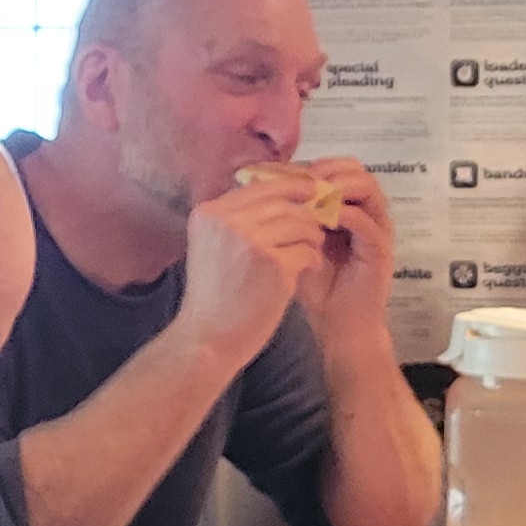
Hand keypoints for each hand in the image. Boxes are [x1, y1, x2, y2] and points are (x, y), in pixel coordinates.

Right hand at [168, 169, 334, 366]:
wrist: (208, 338)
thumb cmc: (214, 295)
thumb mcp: (211, 245)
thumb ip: (236, 219)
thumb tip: (277, 192)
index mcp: (209, 213)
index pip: (259, 186)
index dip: (289, 188)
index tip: (310, 193)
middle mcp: (228, 222)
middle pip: (283, 201)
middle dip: (306, 213)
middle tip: (317, 226)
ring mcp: (251, 242)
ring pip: (301, 223)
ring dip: (312, 237)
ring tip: (310, 251)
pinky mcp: (274, 266)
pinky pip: (307, 250)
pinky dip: (312, 259)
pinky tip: (307, 269)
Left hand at [297, 155, 395, 338]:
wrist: (338, 326)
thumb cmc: (316, 285)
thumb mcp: (295, 243)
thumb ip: (285, 217)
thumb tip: (255, 186)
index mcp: (348, 208)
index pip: (339, 168)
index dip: (314, 165)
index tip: (286, 172)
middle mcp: (367, 213)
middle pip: (358, 170)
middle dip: (328, 169)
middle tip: (302, 180)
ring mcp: (377, 230)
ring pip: (368, 189)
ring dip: (338, 187)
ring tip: (312, 196)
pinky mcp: (380, 251)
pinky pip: (367, 223)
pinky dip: (343, 216)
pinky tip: (320, 221)